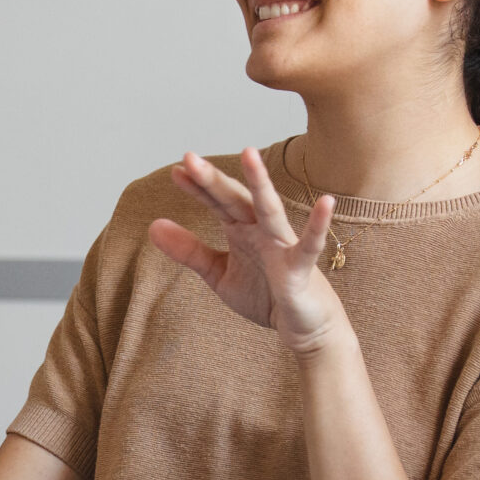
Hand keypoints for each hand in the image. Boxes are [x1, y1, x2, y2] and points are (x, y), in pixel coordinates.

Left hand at [148, 148, 345, 352]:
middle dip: (213, 180)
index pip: (216, 202)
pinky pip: (309, 245)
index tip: (175, 169)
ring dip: (260, 183)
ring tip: (248, 153)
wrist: (302, 326)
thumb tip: (153, 226)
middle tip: (189, 158)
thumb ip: (189, 251)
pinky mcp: (300, 268)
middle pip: (235, 199)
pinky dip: (318, 225)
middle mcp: (261, 230)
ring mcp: (282, 245)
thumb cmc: (265, 294)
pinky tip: (326, 202)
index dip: (196, 187)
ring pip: (269, 210)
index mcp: (241, 229)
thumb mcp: (218, 273)